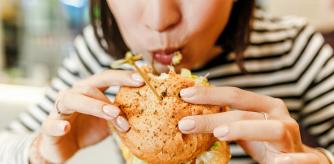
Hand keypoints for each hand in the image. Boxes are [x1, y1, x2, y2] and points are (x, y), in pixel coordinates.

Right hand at [29, 70, 143, 162]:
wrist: (63, 146)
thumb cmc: (87, 128)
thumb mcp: (108, 121)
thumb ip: (121, 113)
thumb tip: (146, 108)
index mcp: (89, 90)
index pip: (106, 77)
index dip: (123, 76)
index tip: (142, 79)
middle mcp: (74, 94)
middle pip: (90, 86)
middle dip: (109, 94)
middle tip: (125, 106)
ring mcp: (60, 109)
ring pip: (73, 100)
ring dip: (94, 106)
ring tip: (112, 114)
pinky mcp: (49, 126)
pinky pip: (51, 123)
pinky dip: (58, 125)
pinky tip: (65, 128)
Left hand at [178, 86, 329, 163]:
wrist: (296, 158)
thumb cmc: (264, 140)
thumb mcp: (243, 127)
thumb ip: (225, 120)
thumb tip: (189, 117)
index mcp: (264, 105)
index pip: (234, 95)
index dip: (209, 94)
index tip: (183, 95)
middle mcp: (278, 115)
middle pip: (245, 112)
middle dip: (213, 117)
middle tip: (185, 123)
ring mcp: (292, 135)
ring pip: (273, 129)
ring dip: (245, 130)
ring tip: (219, 134)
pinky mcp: (305, 157)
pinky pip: (303, 158)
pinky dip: (294, 160)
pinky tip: (279, 163)